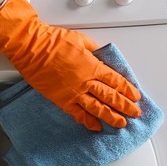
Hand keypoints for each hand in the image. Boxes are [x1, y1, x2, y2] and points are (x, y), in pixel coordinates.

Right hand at [0, 0, 140, 130]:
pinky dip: (87, 121)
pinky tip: (95, 127)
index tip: (135, 97)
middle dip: (125, 107)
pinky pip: (77, 114)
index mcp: (92, 66)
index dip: (128, 90)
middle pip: (111, 97)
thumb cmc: (52, 41)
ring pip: (97, 108)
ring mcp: (73, 93)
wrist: (31, 48)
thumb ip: (94, 49)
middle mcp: (86, 81)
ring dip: (111, 117)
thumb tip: (101, 55)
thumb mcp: (80, 39)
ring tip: (121, 124)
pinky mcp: (61, 100)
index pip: (116, 81)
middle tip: (134, 113)